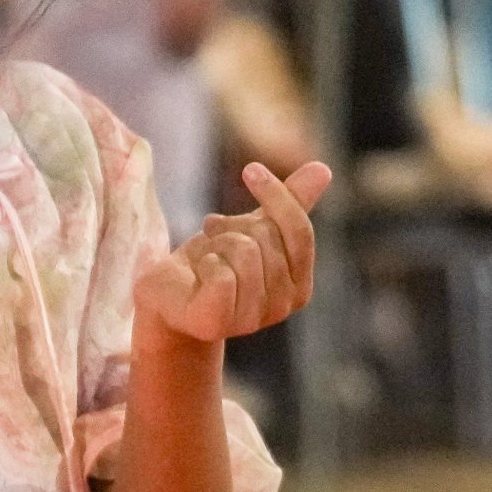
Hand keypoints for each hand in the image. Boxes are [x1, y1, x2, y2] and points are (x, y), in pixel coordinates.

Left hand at [136, 159, 331, 345]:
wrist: (168, 297)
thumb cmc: (215, 262)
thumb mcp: (253, 229)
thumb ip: (290, 204)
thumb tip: (323, 169)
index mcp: (299, 287)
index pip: (300, 231)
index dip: (277, 195)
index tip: (250, 169)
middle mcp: (282, 308)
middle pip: (266, 237)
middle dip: (234, 228)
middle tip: (215, 239)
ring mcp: (251, 320)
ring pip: (244, 251)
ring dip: (215, 245)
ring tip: (206, 258)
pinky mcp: (217, 322)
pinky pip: (221, 273)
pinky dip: (203, 262)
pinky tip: (197, 276)